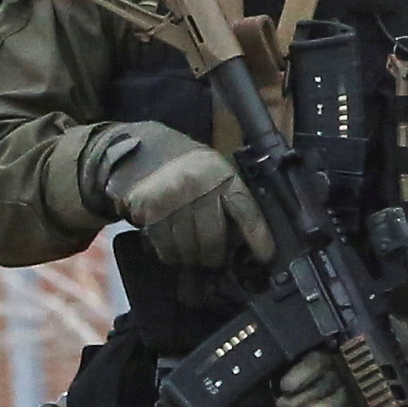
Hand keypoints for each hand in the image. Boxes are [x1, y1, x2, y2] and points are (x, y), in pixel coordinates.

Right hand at [95, 125, 270, 274]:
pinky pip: (165, 246)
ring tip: (191, 254)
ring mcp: (171, 200)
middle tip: (213, 260)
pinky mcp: (149, 211)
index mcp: (220, 175)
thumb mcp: (213, 169)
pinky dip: (170, 254)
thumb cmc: (184, 163)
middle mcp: (197, 186)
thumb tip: (243, 237)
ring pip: (188, 247)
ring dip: (191, 257)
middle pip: (213, 238)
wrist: (143, 147)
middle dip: (215, 256)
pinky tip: (173, 249)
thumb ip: (228, 197)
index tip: (264, 256)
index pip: (245, 210)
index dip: (258, 236)